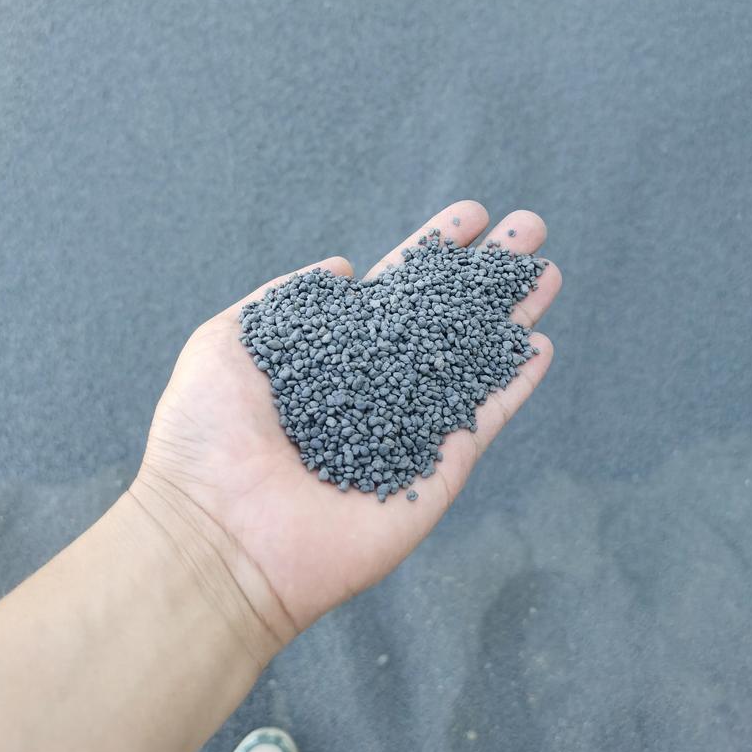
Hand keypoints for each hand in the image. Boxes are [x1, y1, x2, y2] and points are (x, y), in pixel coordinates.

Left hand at [131, 202, 560, 659]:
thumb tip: (342, 269)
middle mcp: (377, 382)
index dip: (435, 250)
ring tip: (547, 273)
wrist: (215, 536)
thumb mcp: (230, 340)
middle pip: (445, 316)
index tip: (473, 215)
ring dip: (511, 317)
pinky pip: (480, 421)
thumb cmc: (203, 437)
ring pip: (472, 360)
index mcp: (332, 350)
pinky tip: (538, 346)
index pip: (397, 287)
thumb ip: (287, 299)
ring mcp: (409, 428)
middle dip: (486, 273)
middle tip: (529, 228)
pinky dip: (512, 386)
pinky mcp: (432, 474)